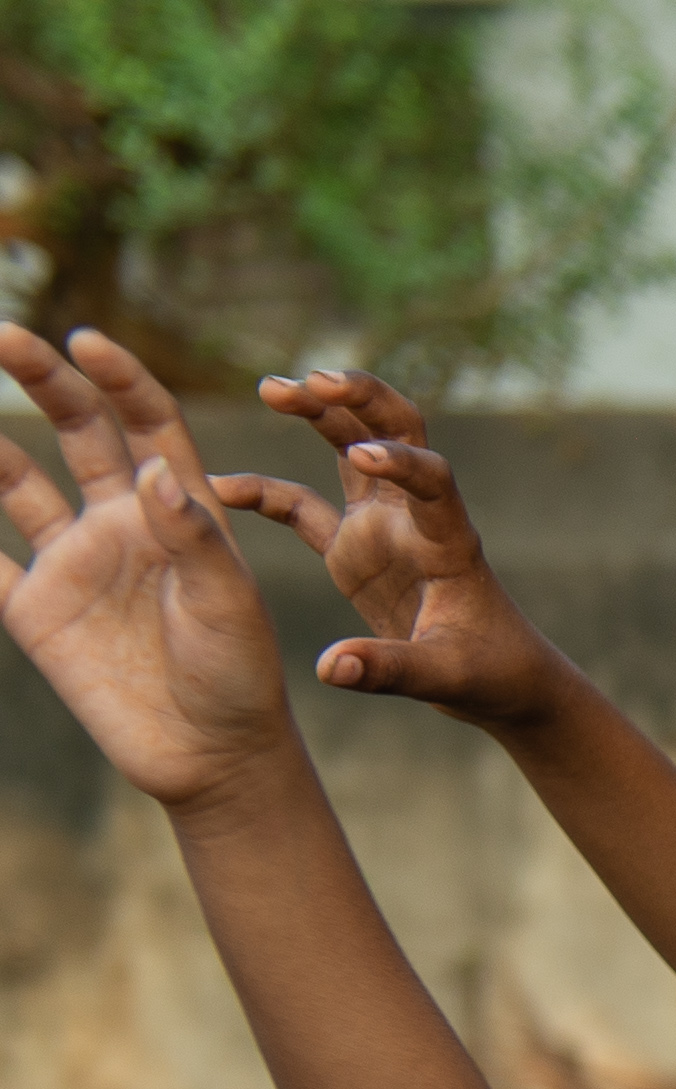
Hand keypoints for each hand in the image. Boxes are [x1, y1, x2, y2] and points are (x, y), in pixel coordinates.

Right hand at [0, 329, 299, 804]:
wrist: (211, 754)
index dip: (120, 378)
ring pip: (15, 481)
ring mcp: (73, 562)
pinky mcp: (34, 608)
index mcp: (179, 511)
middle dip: (44, 379)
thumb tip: (150, 469)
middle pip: (78, 431)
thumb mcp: (228, 604)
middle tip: (5, 334)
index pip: (148, 424)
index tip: (89, 342)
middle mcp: (121, 523)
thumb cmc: (239, 675)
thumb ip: (193, 539)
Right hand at [214, 369, 572, 721]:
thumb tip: (329, 668)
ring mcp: (384, 526)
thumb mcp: (445, 678)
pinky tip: (220, 486)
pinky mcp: (355, 547)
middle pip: (398, 432)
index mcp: (449, 542)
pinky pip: (303, 507)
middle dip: (361, 399)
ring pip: (352, 448)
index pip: (434, 483)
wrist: (500, 678)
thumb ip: (390, 670)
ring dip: (319, 413)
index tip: (364, 455)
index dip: (404, 463)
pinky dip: (266, 492)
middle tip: (314, 378)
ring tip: (272, 386)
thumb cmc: (487, 673)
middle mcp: (415, 519)